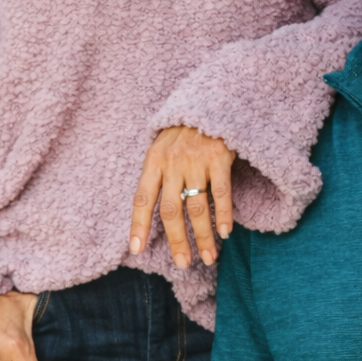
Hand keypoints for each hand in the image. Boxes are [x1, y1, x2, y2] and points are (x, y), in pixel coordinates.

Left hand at [130, 126, 235, 267]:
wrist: (213, 98)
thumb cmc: (188, 128)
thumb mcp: (164, 145)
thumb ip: (160, 172)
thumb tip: (154, 208)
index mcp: (154, 160)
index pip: (143, 198)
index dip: (139, 225)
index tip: (136, 249)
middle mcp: (173, 163)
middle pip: (171, 210)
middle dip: (177, 240)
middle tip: (183, 263)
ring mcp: (196, 160)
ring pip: (197, 207)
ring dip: (203, 235)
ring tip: (208, 256)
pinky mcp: (219, 157)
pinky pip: (221, 192)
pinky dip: (223, 215)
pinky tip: (225, 233)